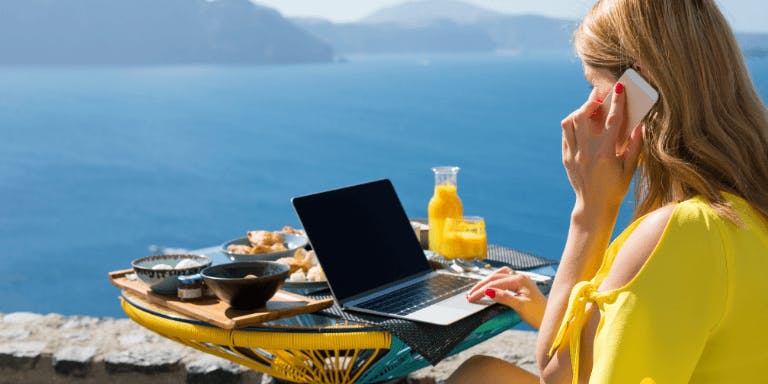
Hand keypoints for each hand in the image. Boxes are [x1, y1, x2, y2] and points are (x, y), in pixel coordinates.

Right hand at [467, 267, 546, 328]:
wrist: (551, 319)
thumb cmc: (539, 314)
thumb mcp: (520, 307)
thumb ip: (504, 297)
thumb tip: (488, 291)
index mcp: (520, 280)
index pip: (495, 283)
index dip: (481, 290)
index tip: (471, 298)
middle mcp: (520, 277)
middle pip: (495, 277)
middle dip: (481, 286)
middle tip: (469, 295)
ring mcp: (520, 281)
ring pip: (499, 275)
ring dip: (487, 281)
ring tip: (476, 290)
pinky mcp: (520, 286)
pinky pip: (504, 279)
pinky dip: (494, 282)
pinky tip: (490, 286)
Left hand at [561, 83, 642, 214]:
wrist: (594, 206)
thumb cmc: (616, 187)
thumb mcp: (630, 168)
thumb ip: (635, 145)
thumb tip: (641, 123)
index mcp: (605, 153)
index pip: (612, 120)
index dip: (617, 101)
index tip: (619, 87)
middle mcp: (587, 151)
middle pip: (584, 115)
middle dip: (591, 101)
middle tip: (599, 96)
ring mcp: (573, 154)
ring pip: (570, 122)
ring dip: (580, 111)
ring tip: (590, 109)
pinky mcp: (566, 157)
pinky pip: (566, 133)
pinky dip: (573, 124)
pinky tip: (582, 124)